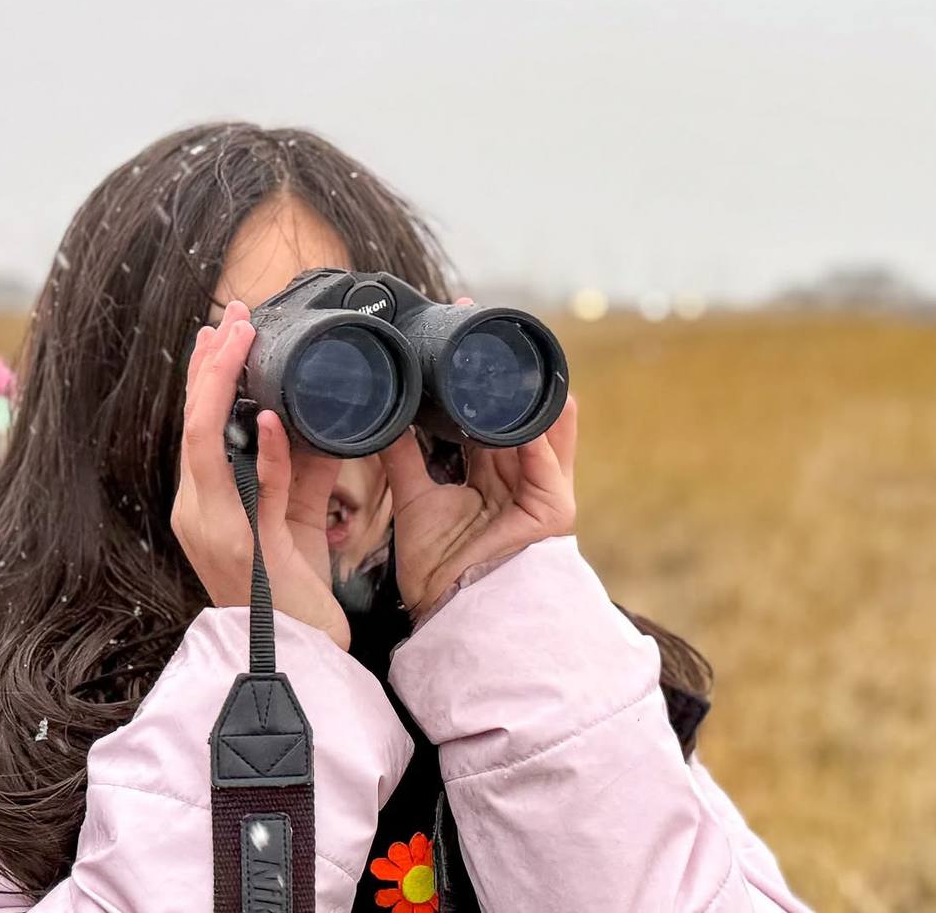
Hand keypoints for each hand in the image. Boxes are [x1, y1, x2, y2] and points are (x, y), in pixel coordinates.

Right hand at [171, 301, 350, 649]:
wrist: (299, 661)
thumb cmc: (294, 593)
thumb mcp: (295, 517)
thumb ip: (299, 470)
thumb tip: (314, 420)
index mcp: (206, 502)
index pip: (197, 427)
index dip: (206, 376)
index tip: (223, 330)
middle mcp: (198, 512)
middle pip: (191, 424)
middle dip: (210, 365)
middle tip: (233, 314)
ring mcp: (215, 532)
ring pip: (203, 445)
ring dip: (220, 387)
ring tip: (240, 340)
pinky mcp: (248, 552)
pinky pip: (251, 492)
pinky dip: (263, 452)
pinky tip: (269, 416)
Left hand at [378, 298, 577, 617]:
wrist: (456, 616)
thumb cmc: (439, 569)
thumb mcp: (416, 500)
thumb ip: (403, 458)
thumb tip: (380, 419)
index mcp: (487, 475)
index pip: (482, 415)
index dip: (468, 379)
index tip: (453, 331)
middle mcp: (517, 478)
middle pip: (510, 412)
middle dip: (496, 369)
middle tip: (480, 320)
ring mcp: (541, 491)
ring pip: (534, 425)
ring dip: (521, 385)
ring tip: (508, 340)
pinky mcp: (555, 508)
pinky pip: (548, 455)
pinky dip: (540, 424)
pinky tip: (531, 390)